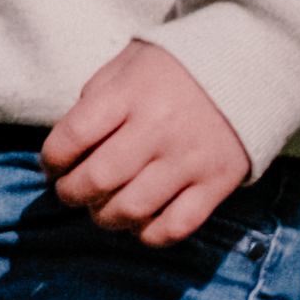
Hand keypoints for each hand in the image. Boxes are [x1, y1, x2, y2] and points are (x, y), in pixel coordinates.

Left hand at [42, 40, 256, 246]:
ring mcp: (190, 159)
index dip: (51, 159)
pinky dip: (149, 233)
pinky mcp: (217, 183)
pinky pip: (175, 227)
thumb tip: (66, 150)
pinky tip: (140, 221)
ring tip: (102, 207)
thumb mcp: (126, 66)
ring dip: (104, 217)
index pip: (71, 137)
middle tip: (70, 191)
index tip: (52, 164)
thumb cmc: (174, 67)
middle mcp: (158, 128)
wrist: (248, 65)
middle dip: (71, 193)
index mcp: (130, 94)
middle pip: (97, 180)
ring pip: (132, 209)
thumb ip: (94, 102)